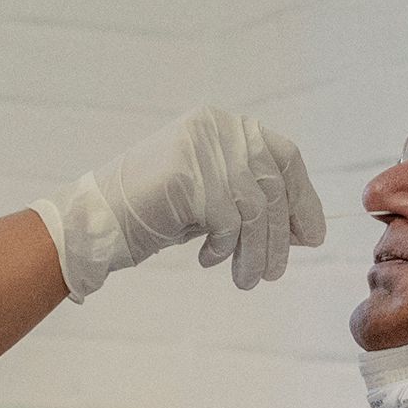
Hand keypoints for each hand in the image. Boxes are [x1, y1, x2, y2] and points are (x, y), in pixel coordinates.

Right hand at [30, 108, 325, 299]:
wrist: (95, 223)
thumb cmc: (154, 214)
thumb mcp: (212, 200)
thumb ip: (252, 201)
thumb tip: (305, 228)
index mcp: (222, 126)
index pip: (282, 155)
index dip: (303, 197)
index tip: (311, 236)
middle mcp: (214, 129)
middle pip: (272, 184)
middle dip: (279, 236)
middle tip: (274, 273)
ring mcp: (200, 149)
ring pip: (254, 206)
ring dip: (256, 251)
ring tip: (247, 280)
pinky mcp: (187, 175)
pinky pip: (228, 219)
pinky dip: (225, 247)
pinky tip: (208, 260)